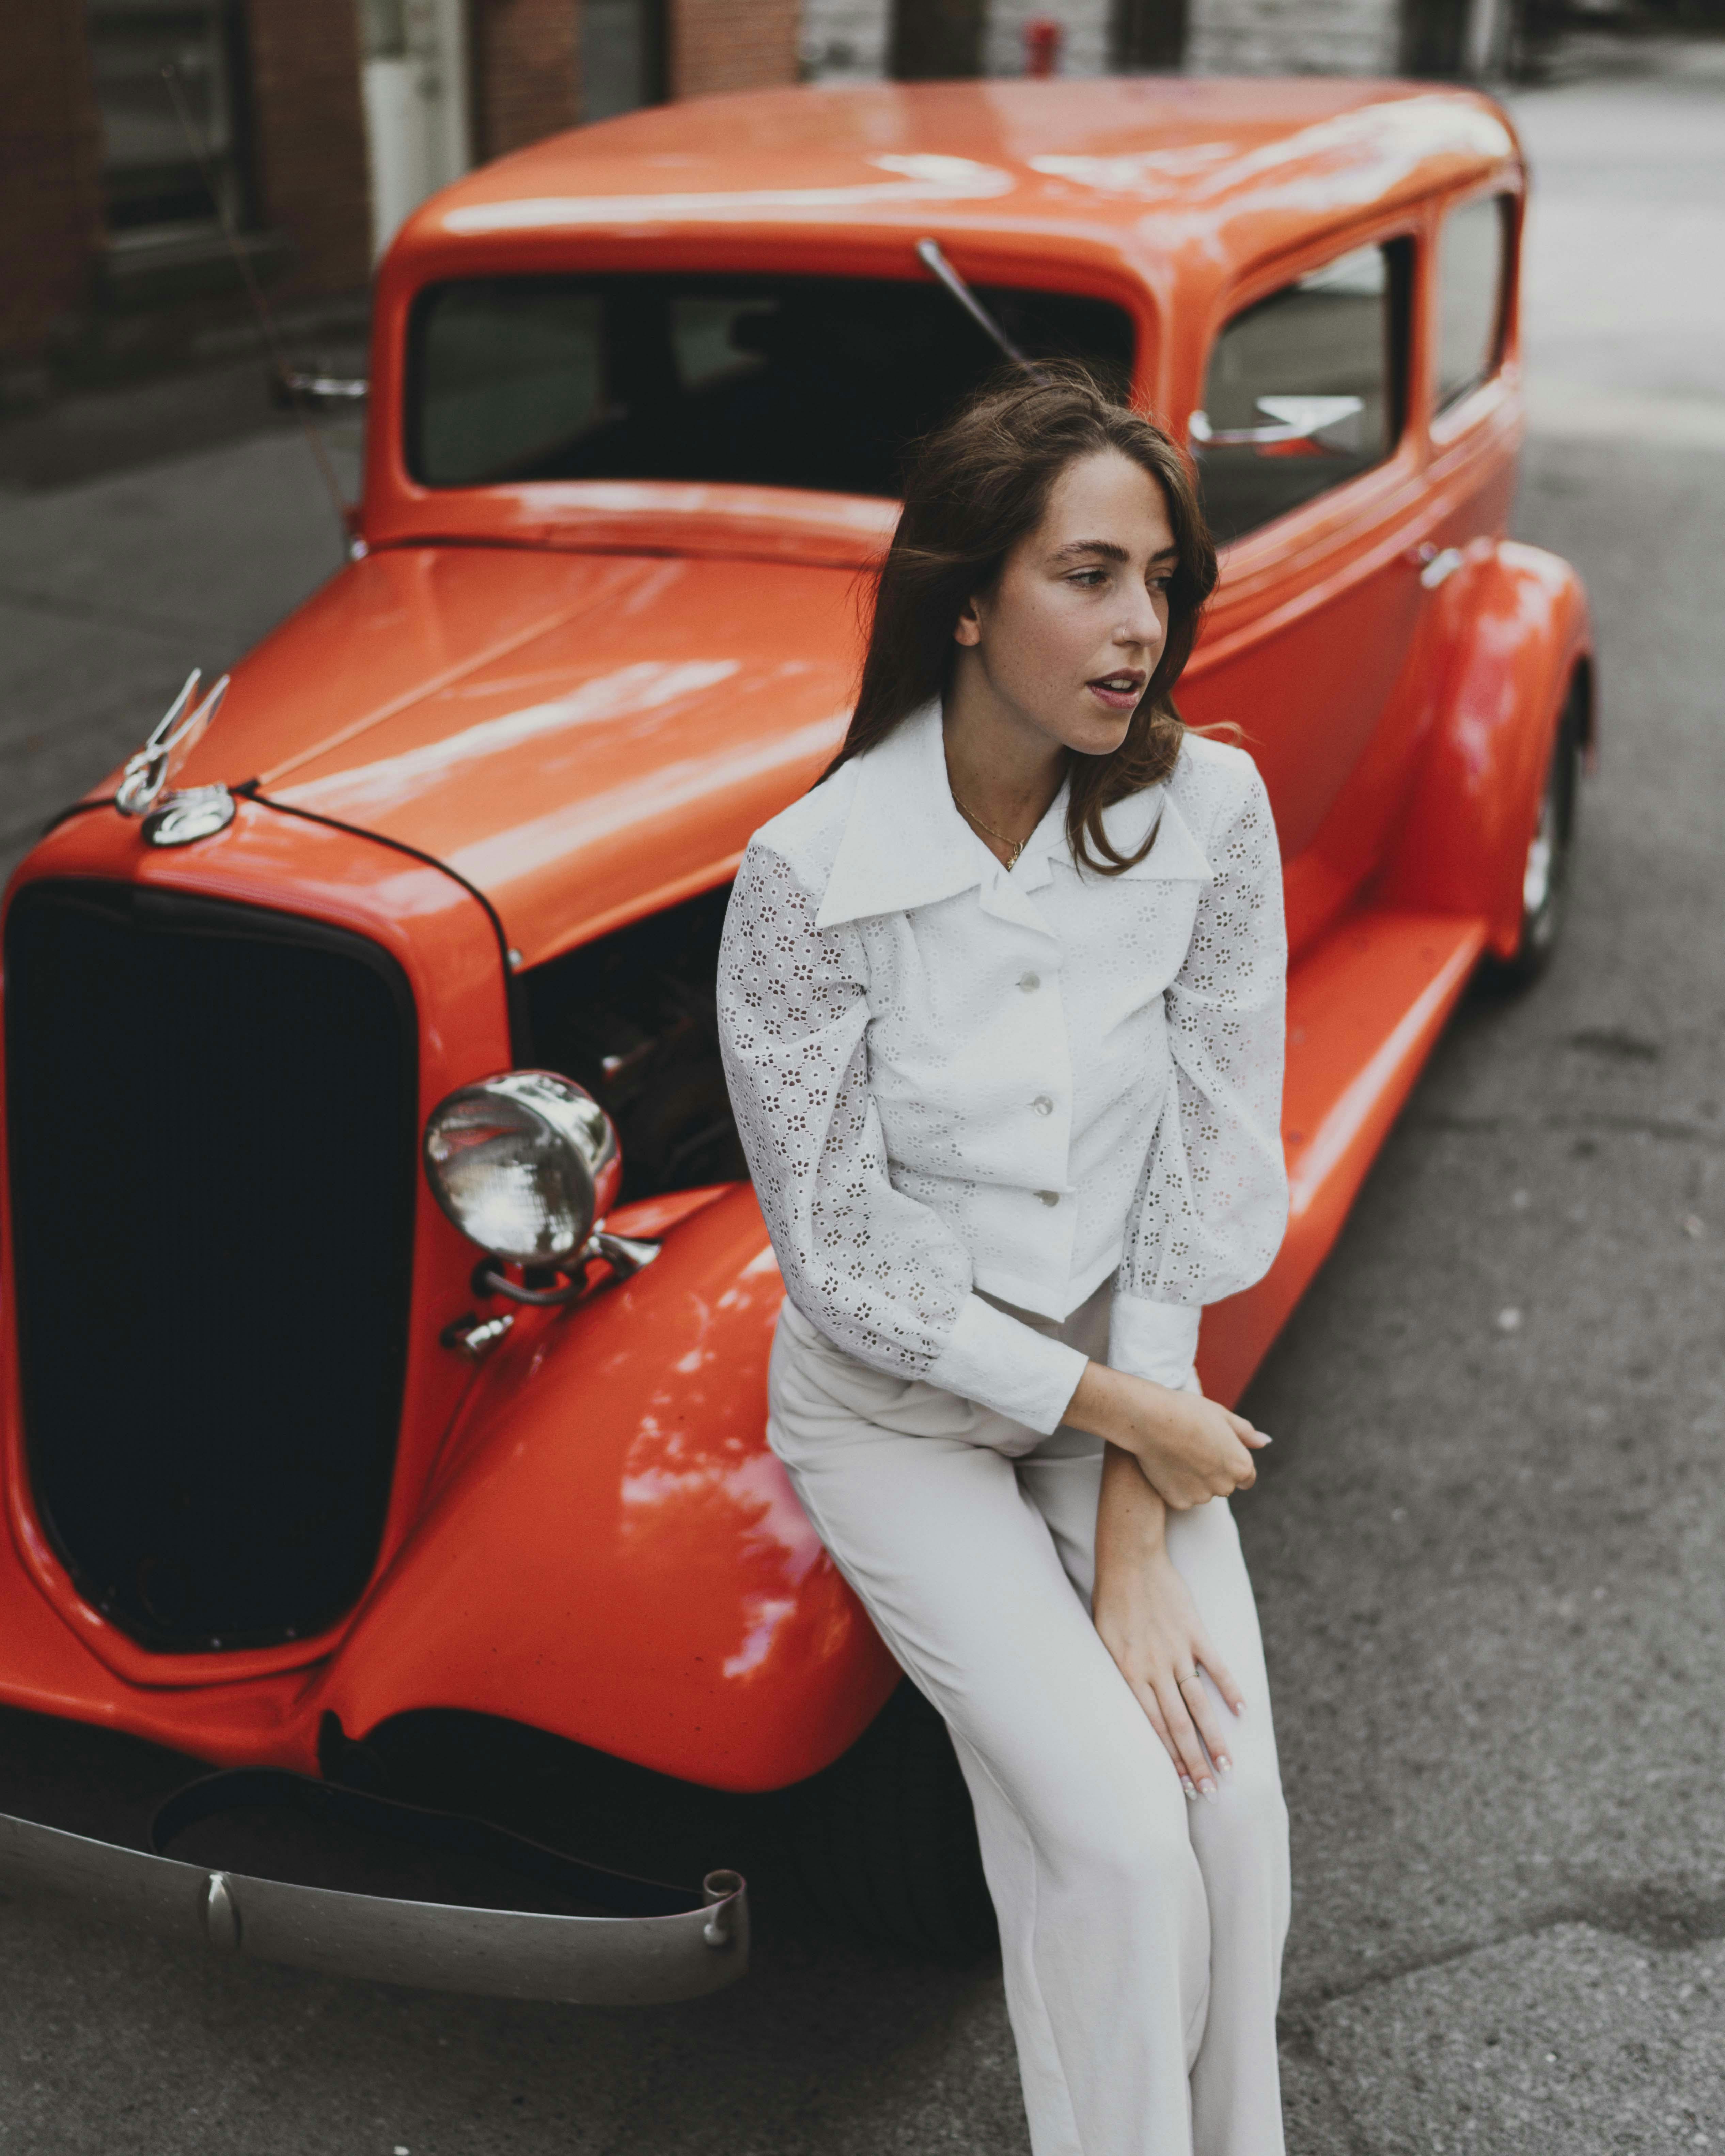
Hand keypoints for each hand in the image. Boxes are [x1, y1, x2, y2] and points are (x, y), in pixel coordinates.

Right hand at [1066, 1361, 1267, 1509]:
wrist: (1151, 1419)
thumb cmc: (1188, 1412)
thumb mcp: (1222, 1415)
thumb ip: (1246, 1433)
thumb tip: (1266, 1442)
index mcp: (1241, 1466)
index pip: (1246, 1477)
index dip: (1230, 1462)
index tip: (1214, 1451)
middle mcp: (1226, 1486)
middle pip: (1223, 1484)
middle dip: (1213, 1472)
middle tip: (1192, 1448)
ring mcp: (1202, 1497)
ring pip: (1202, 1491)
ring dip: (1194, 1479)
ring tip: (1177, 1454)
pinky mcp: (1180, 1502)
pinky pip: (1182, 1497)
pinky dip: (1176, 1486)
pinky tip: (1166, 1465)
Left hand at [1092, 1447, 1245, 1798]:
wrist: (1128, 1559)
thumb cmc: (1111, 1603)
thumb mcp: (1103, 1644)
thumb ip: (1120, 1677)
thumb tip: (1128, 1712)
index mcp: (1128, 1674)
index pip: (1152, 1728)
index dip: (1169, 1760)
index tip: (1182, 1788)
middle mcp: (1154, 1668)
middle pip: (1178, 1725)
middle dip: (1194, 1763)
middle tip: (1210, 1794)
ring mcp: (1177, 1650)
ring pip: (1199, 1704)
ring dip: (1215, 1738)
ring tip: (1229, 1767)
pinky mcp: (1194, 1632)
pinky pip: (1215, 1666)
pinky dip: (1230, 1689)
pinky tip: (1243, 1713)